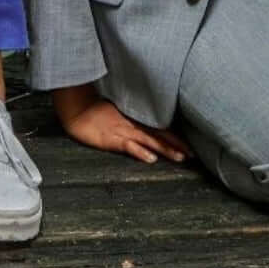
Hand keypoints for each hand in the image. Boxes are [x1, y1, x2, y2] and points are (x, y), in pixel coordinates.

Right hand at [52, 85, 189, 164]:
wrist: (76, 109)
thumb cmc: (94, 111)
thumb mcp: (116, 113)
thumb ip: (130, 119)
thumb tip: (145, 128)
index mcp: (133, 118)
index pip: (158, 127)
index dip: (174, 136)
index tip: (189, 145)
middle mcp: (131, 124)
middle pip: (158, 134)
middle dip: (176, 144)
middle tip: (192, 154)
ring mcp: (122, 131)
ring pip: (148, 140)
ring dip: (165, 149)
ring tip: (180, 157)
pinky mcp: (111, 139)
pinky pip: (128, 146)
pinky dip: (140, 152)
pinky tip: (151, 158)